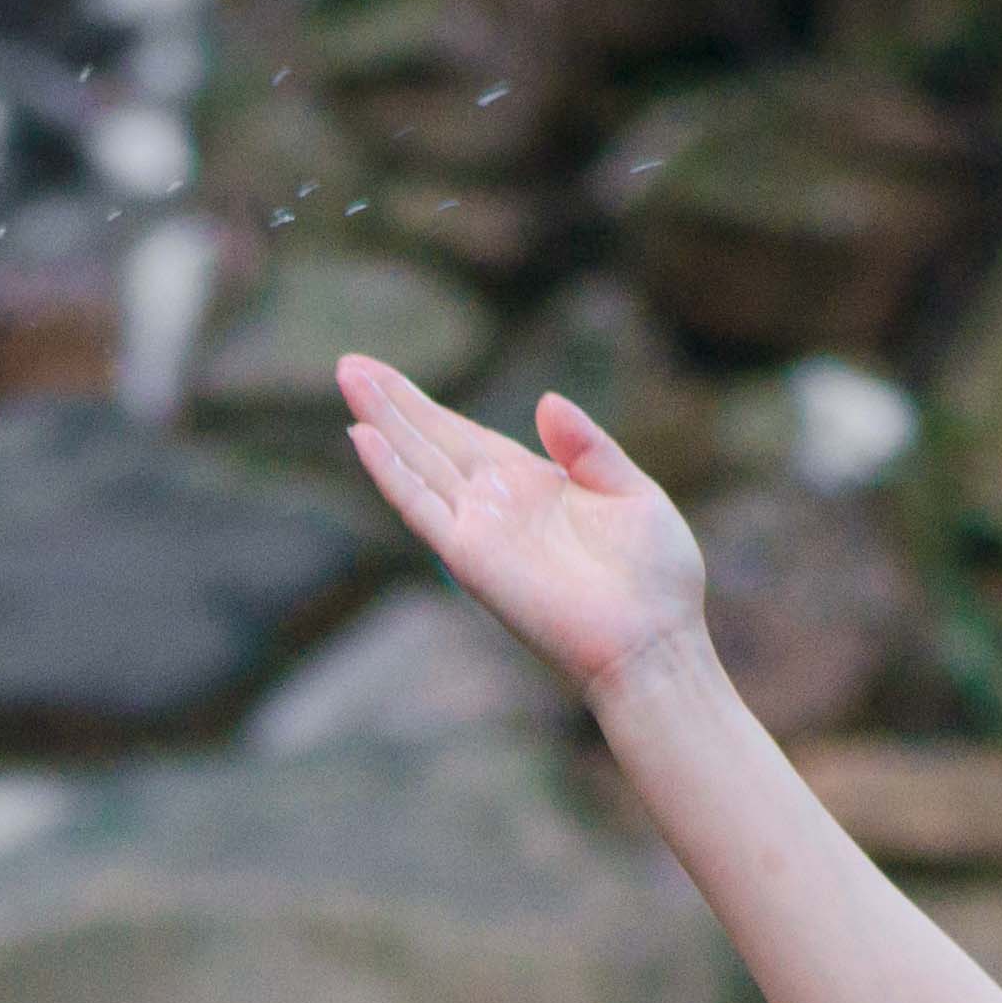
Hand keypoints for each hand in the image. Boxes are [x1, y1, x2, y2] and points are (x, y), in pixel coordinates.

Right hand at [335, 354, 706, 697]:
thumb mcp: (630, 491)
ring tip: (347, 378)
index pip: (463, 434)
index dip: (424, 405)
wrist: (652, 641)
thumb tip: (546, 401)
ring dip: (381, 422)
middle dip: (390, 402)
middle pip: (429, 441)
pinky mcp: (469, 556)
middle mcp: (496, 504)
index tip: (385, 372)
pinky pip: (420, 507)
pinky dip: (390, 474)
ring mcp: (478, 529)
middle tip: (348, 362)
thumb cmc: (654, 577)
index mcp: (531, 484)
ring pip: (417, 463)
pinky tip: (362, 438)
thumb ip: (587, 447)